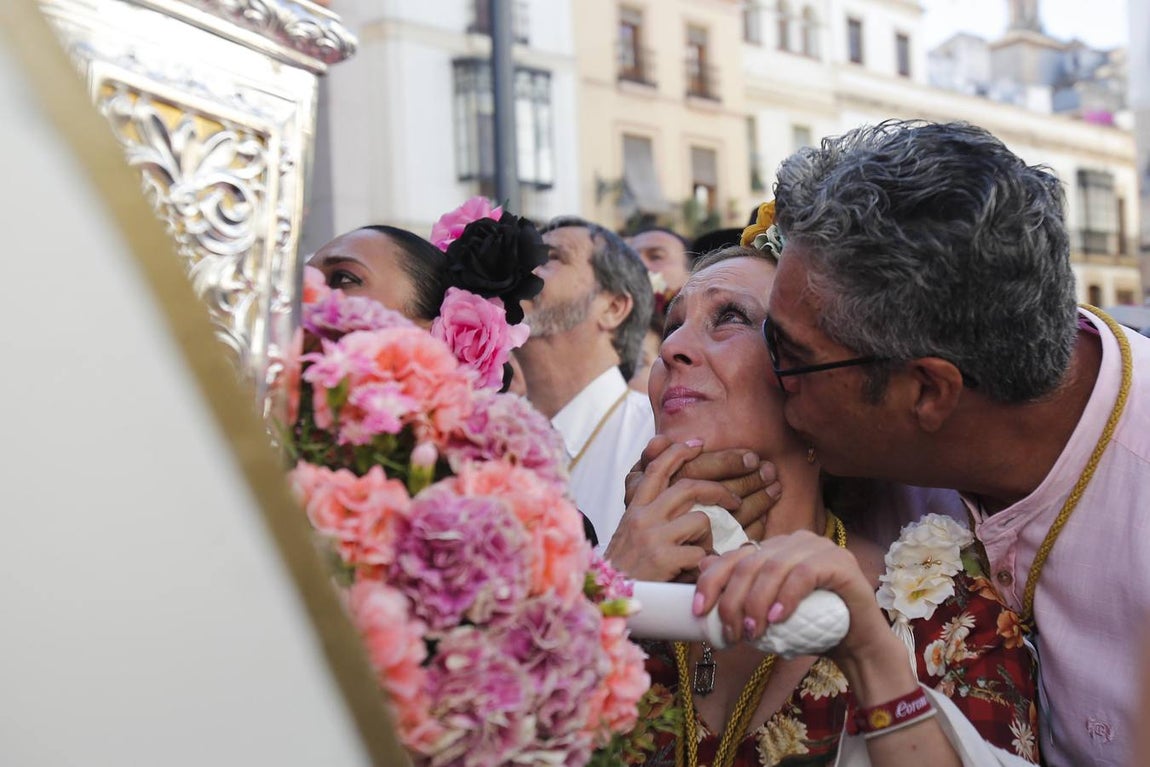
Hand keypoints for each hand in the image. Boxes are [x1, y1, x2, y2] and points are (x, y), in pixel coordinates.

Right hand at [605, 440, 740, 581]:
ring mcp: (653, 536)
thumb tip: (680, 492)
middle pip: (687, 487)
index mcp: (635, 508)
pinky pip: (700, 553)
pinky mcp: (664, 559)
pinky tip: (696, 572)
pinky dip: (705, 562)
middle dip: (716, 490)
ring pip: (700, 520)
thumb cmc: (626, 567)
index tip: (698, 445)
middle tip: (733, 499)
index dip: (678, 452)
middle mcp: (643, 517)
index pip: (656, 469)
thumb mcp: (630, 531)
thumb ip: (650, 511)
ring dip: (708, 538)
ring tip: (701, 552)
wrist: (608, 598)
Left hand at [693, 531, 894, 663]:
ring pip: (774, 567)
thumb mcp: (767, 613)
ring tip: (752, 632)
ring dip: (757, 602)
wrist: (856, 644)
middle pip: (750, 563)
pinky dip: (786, 596)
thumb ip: (740, 591)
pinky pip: (805, 573)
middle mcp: (794, 542)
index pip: (734, 557)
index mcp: (774, 549)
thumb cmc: (811, 628)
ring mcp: (819, 548)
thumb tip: (702, 566)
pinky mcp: (841, 562)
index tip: (699, 611)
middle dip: (733, 600)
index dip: (712, 582)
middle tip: (731, 633)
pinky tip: (777, 618)